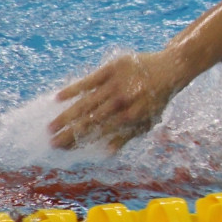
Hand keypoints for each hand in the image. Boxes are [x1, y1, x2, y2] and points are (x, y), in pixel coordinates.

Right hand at [48, 51, 179, 151]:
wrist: (171, 67)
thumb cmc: (157, 99)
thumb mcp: (147, 121)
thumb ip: (126, 136)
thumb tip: (105, 153)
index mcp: (130, 117)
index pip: (98, 133)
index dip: (79, 141)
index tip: (63, 149)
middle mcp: (122, 101)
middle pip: (88, 120)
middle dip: (68, 133)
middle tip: (50, 142)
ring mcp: (116, 84)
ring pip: (85, 102)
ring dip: (66, 115)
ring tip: (50, 126)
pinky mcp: (112, 68)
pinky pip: (88, 80)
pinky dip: (73, 89)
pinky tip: (57, 98)